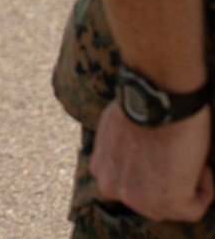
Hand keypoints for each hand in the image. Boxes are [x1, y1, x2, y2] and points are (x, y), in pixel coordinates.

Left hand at [90, 99, 213, 222]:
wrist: (157, 96)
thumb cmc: (142, 102)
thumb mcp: (114, 129)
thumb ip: (117, 152)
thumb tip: (133, 157)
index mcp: (100, 169)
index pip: (130, 186)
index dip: (152, 171)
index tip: (164, 154)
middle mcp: (113, 188)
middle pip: (149, 200)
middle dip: (168, 182)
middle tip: (180, 157)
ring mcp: (138, 198)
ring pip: (172, 207)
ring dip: (187, 184)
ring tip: (190, 156)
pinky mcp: (168, 201)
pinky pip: (195, 207)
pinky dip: (205, 189)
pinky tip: (201, 165)